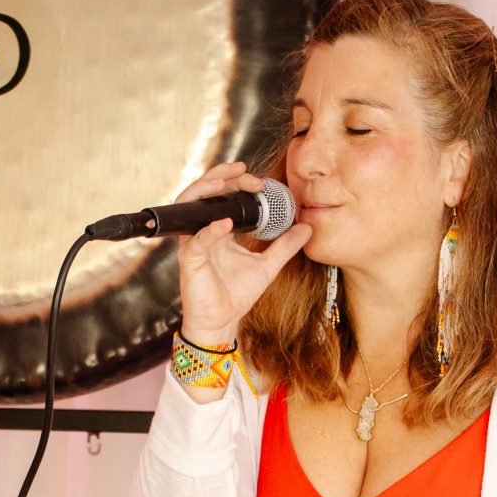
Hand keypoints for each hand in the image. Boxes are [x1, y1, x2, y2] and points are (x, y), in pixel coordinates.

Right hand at [172, 162, 310, 351]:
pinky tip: (225, 224)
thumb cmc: (237, 295)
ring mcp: (194, 243)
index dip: (238, 181)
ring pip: (189, 205)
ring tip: (224, 182)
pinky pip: (197, 240)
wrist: (222, 322)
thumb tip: (307, 227)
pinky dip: (210, 230)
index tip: (260, 182)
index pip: (223, 194)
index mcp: (219, 229)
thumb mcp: (268, 265)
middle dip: (224, 176)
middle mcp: (203, 231)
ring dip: (205, 189)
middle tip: (246, 174)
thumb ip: (285, 246)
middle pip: (205, 191)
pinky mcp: (189, 260)